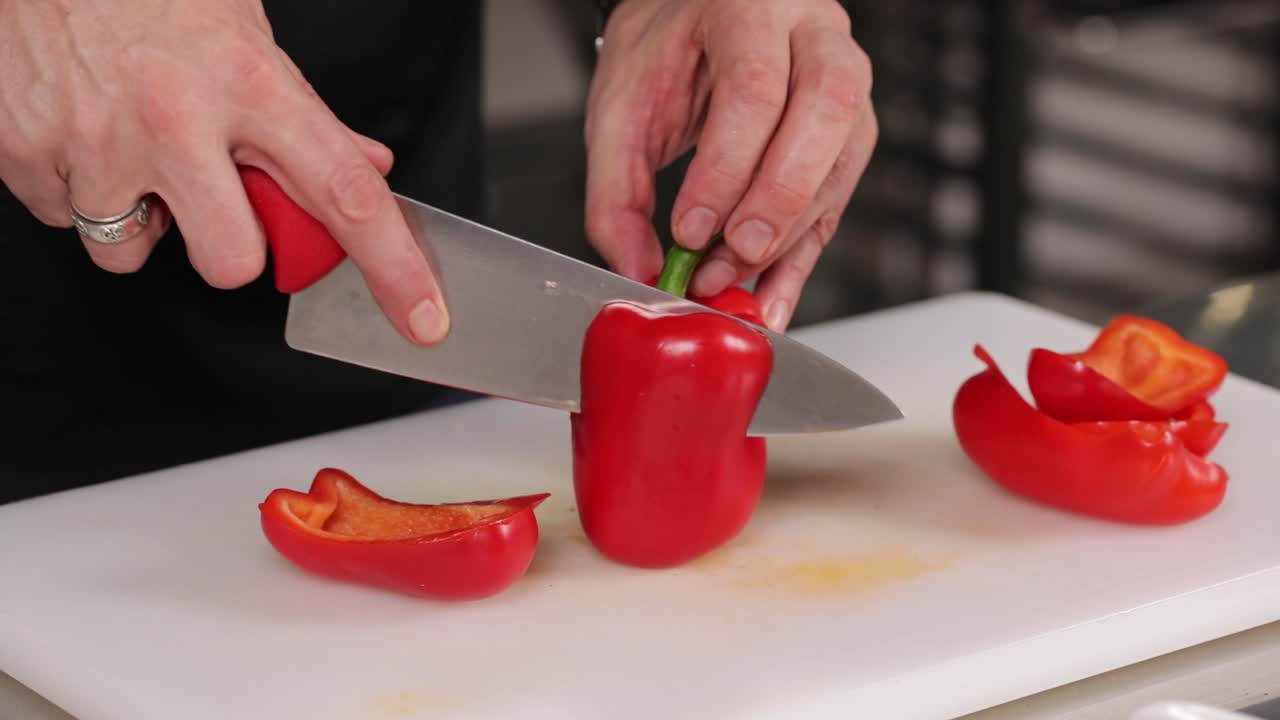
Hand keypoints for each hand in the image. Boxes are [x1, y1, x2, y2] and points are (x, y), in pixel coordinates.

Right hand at [0, 0, 447, 343]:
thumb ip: (306, 114)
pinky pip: (69, 223)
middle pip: (235, 262)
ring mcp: (100, 142)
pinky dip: (80, 191)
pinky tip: (84, 134)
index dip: (394, 267)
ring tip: (131, 146)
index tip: (424, 318)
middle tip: (209, 188)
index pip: (347, 194)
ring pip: (137, 254)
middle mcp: (179, 118)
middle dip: (227, 243)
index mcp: (252, 84)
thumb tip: (366, 166)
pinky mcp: (30, 158)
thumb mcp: (247, 35)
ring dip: (143, 217)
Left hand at [584, 0, 876, 331]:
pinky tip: (770, 298)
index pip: (754, 89)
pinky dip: (801, 258)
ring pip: (843, 158)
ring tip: (733, 278)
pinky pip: (836, 201)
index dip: (725, 169)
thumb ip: (617, 191)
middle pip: (825, 111)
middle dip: (778, 199)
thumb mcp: (619, 107)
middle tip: (732, 253)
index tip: (688, 230)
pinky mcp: (849, 133)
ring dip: (790, 233)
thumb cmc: (663, 50)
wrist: (694, 20)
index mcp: (750, 9)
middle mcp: (814, 34)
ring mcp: (844, 79)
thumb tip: (638, 267)